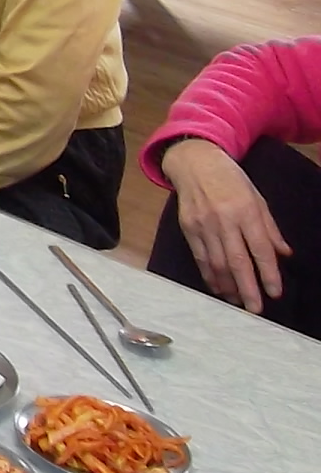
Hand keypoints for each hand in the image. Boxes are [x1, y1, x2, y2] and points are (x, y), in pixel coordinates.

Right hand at [162, 139, 291, 313]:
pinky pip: (200, 257)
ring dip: (228, 286)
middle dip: (247, 287)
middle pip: (237, 260)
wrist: (194, 163)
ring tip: (238, 302)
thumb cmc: (231, 180)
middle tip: (255, 309)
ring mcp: (203, 225)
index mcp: (245, 211)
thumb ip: (270, 228)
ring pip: (216, 262)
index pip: (260, 248)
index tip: (274, 292)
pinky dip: (209, 275)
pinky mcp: (188, 227)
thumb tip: (283, 254)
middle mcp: (224, 219)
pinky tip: (218, 287)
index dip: (268, 272)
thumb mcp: (257, 198)